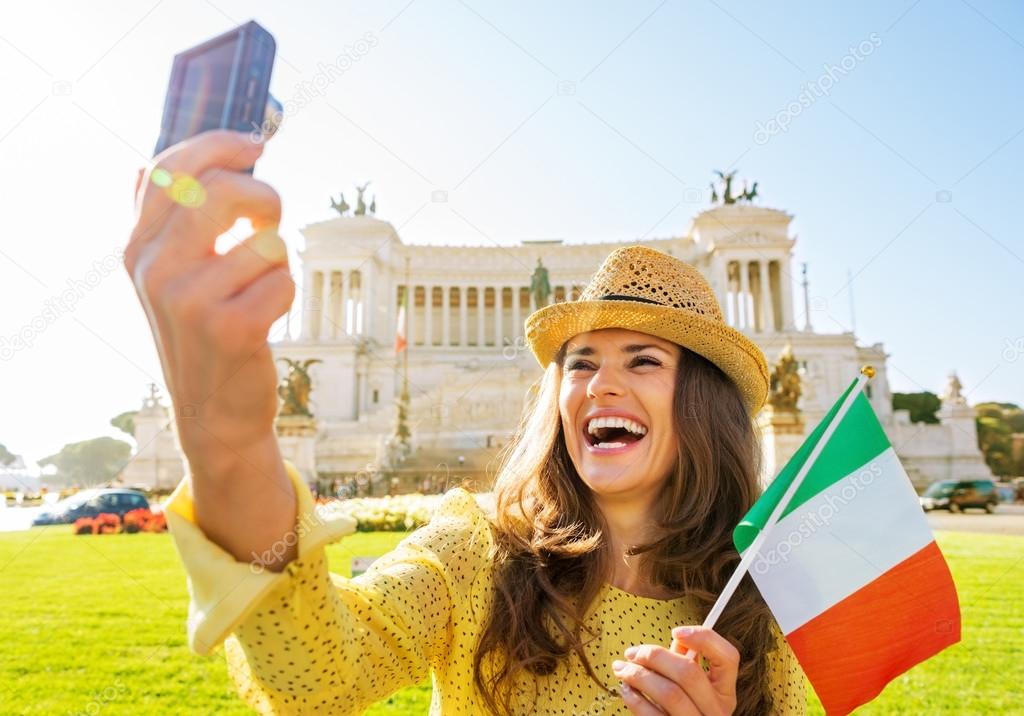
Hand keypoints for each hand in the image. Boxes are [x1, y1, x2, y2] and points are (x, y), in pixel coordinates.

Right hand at [125, 129, 289, 472]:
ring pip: (265, 241)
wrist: (213, 411)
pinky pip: (283, 281)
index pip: (171, 168)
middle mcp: (154, 269)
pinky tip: (263, 318)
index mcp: (138, 248)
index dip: (219, 144)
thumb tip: (147, 162)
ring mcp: (188, 301)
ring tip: (258, 288)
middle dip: (264, 197)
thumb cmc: (202, 331)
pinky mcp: (230, 329)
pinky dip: (285, 294)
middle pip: (223, 191)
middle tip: (271, 219)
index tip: (255, 143)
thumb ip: (164, 223)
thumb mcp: (168, 276)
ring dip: (277, 262)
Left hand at [612, 626, 738, 714]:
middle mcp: (716, 710)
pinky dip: (634, 699)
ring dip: (639, 676)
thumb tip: (676, 639)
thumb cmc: (683, 707)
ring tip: (622, 669)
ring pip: (669, 693)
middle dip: (654, 656)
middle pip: (688, 672)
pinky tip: (627, 689)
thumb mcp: (693, 686)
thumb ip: (686, 660)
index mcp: (724, 692)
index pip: (728, 656)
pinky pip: (652, 715)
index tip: (676, 631)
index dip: (704, 638)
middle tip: (632, 653)